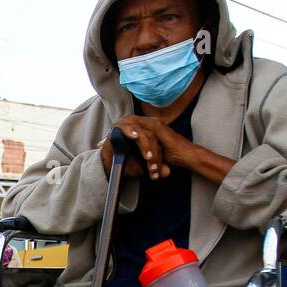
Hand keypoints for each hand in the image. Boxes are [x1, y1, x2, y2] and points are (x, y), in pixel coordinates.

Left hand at [99, 115, 236, 187]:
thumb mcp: (151, 157)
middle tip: (98, 143)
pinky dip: (127, 133)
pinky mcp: (158, 127)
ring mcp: (154, 124)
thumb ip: (142, 157)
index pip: (127, 130)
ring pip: (130, 124)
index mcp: (147, 130)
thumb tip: (132, 163)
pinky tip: (116, 141)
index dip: (114, 136)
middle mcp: (150, 124)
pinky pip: (139, 128)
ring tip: (104, 143)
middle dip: (110, 133)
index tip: (101, 145)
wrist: (188, 156)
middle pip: (125, 124)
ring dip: (116, 133)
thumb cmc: (173, 157)